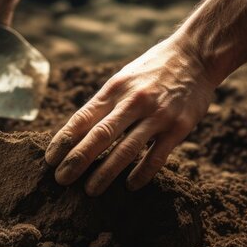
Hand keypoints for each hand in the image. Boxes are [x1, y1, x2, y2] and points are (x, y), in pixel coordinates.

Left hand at [45, 36, 219, 195]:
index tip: (50, 160)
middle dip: (78, 160)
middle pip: (100, 135)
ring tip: (91, 191)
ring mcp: (157, 115)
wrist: (196, 55)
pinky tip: (130, 185)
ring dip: (106, 173)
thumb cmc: (153, 69)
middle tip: (61, 180)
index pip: (83, 117)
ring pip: (126, 150)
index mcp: (115, 88)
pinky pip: (156, 156)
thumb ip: (105, 104)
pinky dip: (141, 173)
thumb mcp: (124, 78)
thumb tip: (78, 134)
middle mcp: (134, 101)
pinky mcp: (178, 127)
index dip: (64, 140)